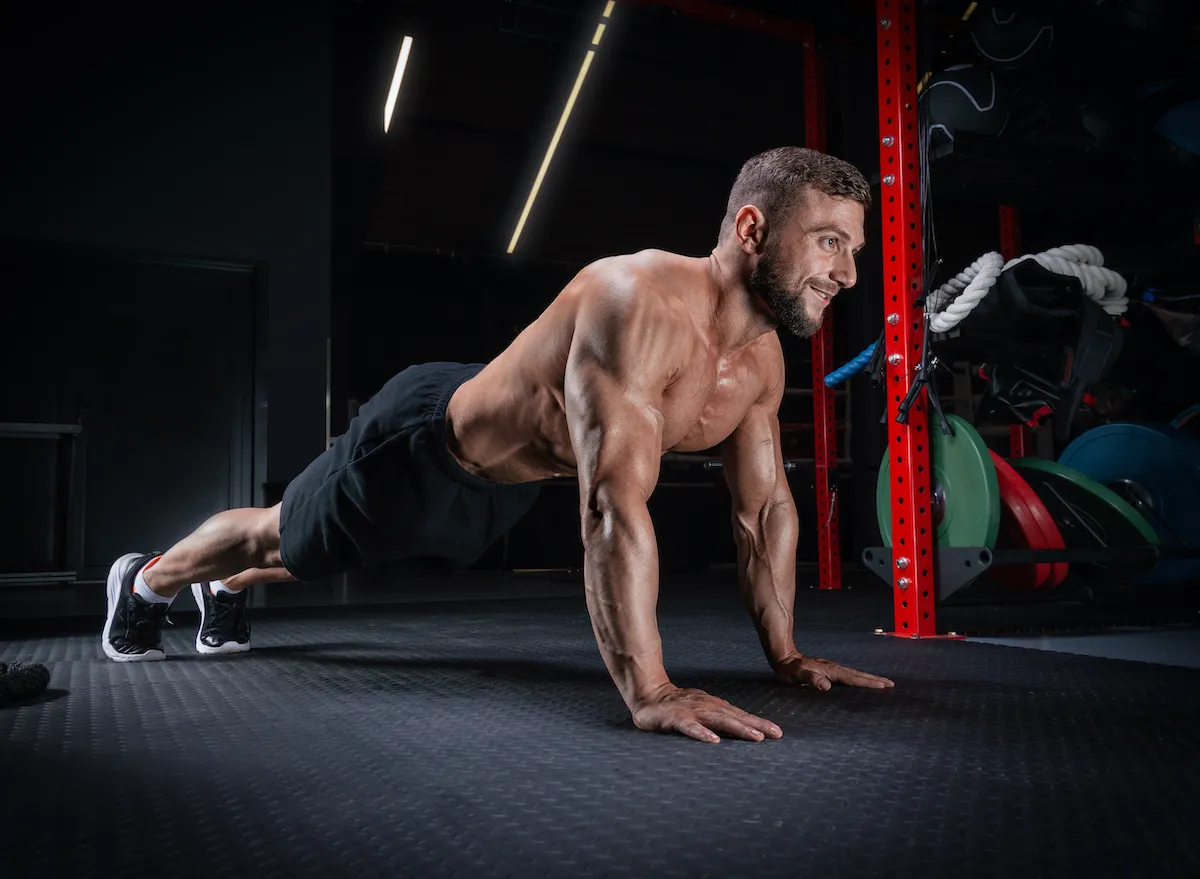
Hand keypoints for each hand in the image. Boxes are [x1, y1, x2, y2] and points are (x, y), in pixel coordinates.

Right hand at [632, 683, 782, 743]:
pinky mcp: (676, 718)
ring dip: (738, 728)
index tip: (778, 732)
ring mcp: (692, 711)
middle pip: (735, 717)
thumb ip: (718, 720)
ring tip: (755, 737)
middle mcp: (707, 706)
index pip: (740, 715)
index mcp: (714, 706)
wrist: (648, 696)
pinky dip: (702, 733)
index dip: (759, 723)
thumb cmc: (678, 707)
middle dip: (756, 725)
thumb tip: (742, 731)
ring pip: (718, 720)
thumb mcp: (701, 712)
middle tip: (775, 734)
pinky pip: (690, 727)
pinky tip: (714, 741)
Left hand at [772, 652, 894, 690]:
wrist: (783, 658)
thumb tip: (826, 686)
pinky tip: (861, 683)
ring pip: (855, 674)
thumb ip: (811, 679)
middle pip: (858, 674)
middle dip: (875, 680)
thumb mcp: (798, 674)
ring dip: (869, 678)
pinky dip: (859, 678)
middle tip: (891, 685)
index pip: (853, 678)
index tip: (883, 686)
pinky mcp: (829, 671)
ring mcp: (832, 669)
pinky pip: (848, 676)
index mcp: (830, 671)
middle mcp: (834, 669)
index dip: (868, 683)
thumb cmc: (790, 669)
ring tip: (883, 683)